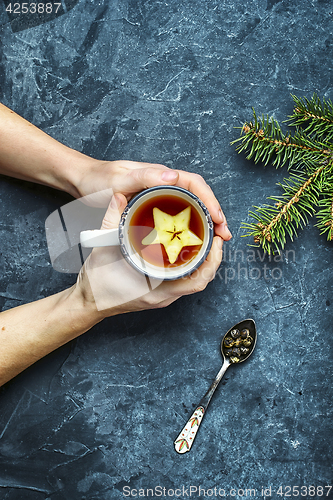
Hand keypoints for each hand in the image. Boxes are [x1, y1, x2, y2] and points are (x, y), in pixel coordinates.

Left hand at [75, 160, 231, 240]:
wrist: (83, 181)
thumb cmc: (99, 179)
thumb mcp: (119, 178)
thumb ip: (144, 176)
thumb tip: (173, 176)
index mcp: (160, 175)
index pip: (195, 183)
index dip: (210, 200)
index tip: (218, 218)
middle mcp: (164, 184)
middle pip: (198, 196)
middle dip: (215, 214)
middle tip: (224, 235)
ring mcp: (159, 195)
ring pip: (191, 206)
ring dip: (205, 222)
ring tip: (215, 240)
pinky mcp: (153, 206)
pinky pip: (178, 215)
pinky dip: (189, 227)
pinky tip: (192, 240)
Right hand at [75, 193, 223, 318]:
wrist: (87, 303)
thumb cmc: (96, 285)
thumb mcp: (102, 250)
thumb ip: (112, 222)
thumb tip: (119, 197)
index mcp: (156, 291)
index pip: (196, 281)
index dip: (212, 261)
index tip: (217, 241)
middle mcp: (163, 296)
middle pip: (200, 280)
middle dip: (213, 257)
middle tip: (215, 233)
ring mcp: (162, 296)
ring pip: (193, 279)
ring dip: (203, 260)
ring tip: (206, 237)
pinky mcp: (158, 292)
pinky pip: (182, 279)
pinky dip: (190, 263)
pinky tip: (188, 247)